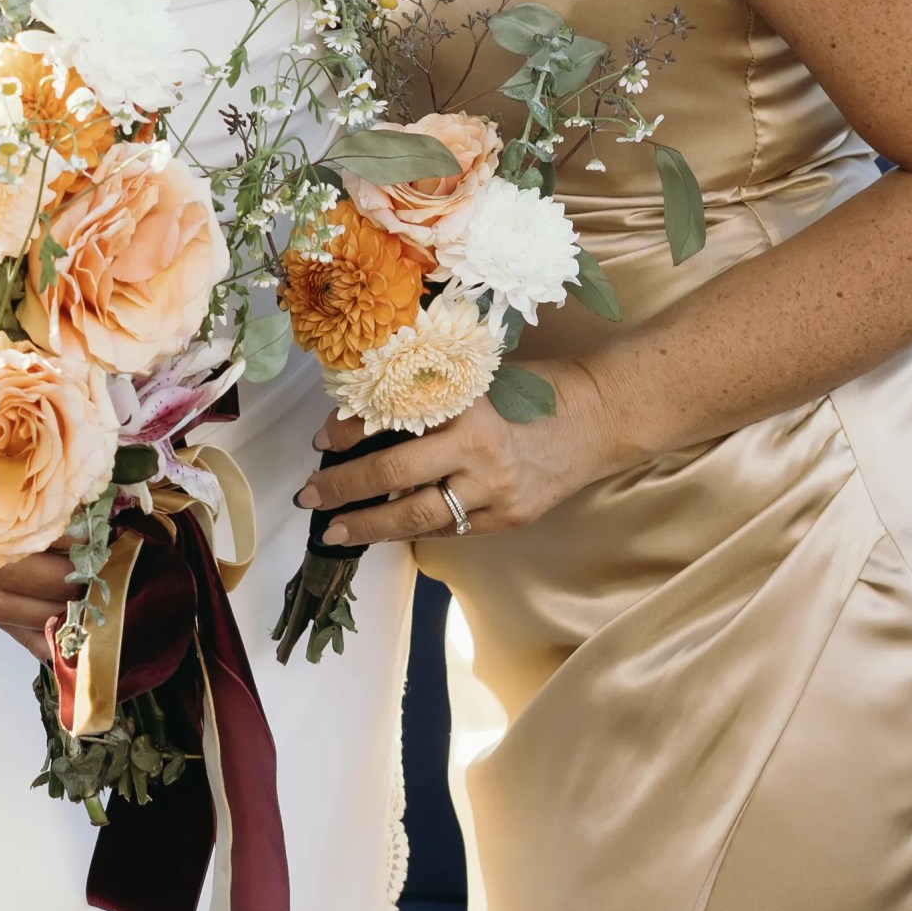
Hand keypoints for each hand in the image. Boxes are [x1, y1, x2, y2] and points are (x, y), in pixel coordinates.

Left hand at [296, 364, 611, 546]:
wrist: (602, 418)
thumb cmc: (538, 388)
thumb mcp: (481, 379)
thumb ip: (434, 398)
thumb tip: (371, 417)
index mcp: (466, 406)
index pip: (391, 422)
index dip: (349, 432)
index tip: (320, 440)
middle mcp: (478, 452)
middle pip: (393, 477)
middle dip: (344, 489)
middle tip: (309, 496)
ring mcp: (495, 492)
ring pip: (417, 518)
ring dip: (370, 526)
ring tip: (337, 531)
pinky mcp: (509, 519)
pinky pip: (452, 529)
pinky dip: (418, 528)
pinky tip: (391, 530)